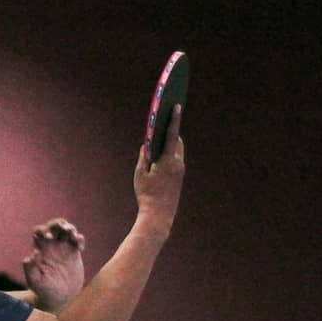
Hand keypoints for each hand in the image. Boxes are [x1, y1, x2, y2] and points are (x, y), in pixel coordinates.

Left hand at [22, 219, 85, 311]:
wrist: (59, 299)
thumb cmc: (44, 291)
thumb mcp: (35, 282)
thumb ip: (30, 269)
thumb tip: (30, 256)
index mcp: (40, 250)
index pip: (39, 232)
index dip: (43, 231)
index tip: (49, 238)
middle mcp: (51, 246)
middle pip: (54, 227)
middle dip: (58, 224)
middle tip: (65, 229)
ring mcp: (63, 249)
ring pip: (67, 230)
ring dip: (70, 228)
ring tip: (73, 235)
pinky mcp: (74, 254)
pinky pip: (77, 240)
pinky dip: (79, 239)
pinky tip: (80, 248)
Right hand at [133, 105, 184, 239]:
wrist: (159, 215)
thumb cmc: (147, 194)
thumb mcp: (140, 174)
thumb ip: (144, 157)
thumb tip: (146, 145)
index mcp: (168, 160)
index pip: (171, 134)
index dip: (174, 119)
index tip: (176, 105)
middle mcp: (178, 163)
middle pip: (176, 140)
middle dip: (170, 129)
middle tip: (164, 117)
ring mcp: (181, 170)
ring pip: (177, 150)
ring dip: (170, 141)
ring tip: (162, 132)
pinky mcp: (180, 176)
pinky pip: (176, 158)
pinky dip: (170, 152)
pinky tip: (162, 151)